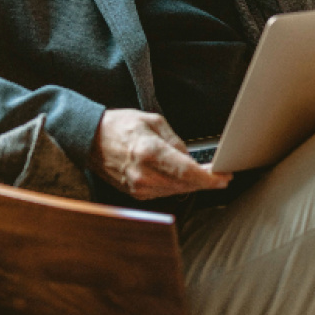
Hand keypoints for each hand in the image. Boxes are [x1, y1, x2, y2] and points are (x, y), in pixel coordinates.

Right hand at [88, 108, 231, 199]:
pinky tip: (185, 179)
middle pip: (185, 185)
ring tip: (207, 176)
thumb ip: (175, 141)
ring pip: (177, 192)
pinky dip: (178, 187)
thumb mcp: (152, 121)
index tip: (224, 177)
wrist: (90, 140)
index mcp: (149, 152)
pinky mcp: (136, 194)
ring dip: (193, 185)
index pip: (187, 172)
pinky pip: (164, 193)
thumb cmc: (119, 126)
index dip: (210, 178)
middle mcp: (144, 174)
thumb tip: (191, 159)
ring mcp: (138, 187)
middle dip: (206, 182)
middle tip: (222, 176)